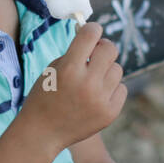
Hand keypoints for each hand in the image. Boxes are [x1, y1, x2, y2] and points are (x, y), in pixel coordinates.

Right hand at [18, 21, 125, 152]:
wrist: (42, 133)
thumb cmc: (45, 97)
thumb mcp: (52, 70)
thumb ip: (74, 53)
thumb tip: (95, 37)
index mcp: (69, 69)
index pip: (91, 34)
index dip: (92, 29)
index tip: (92, 30)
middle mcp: (88, 83)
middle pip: (110, 49)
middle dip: (102, 48)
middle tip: (95, 53)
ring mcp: (101, 100)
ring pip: (117, 69)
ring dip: (106, 70)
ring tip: (92, 80)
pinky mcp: (110, 113)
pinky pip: (121, 88)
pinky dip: (111, 89)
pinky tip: (97, 96)